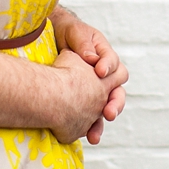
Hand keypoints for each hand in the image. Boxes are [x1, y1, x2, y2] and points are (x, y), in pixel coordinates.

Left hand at [51, 8, 127, 144]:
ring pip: (107, 107)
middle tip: (108, 111)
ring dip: (102, 122)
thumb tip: (92, 58)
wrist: (51, 39)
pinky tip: (87, 137)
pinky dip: (91, 127)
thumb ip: (83, 43)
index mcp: (105, 56)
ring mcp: (96, 90)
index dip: (108, 67)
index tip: (99, 72)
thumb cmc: (66, 32)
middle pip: (117, 91)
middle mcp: (105, 76)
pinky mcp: (85, 101)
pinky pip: (92, 116)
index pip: (113, 64)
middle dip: (114, 103)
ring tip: (96, 134)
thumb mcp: (74, 32)